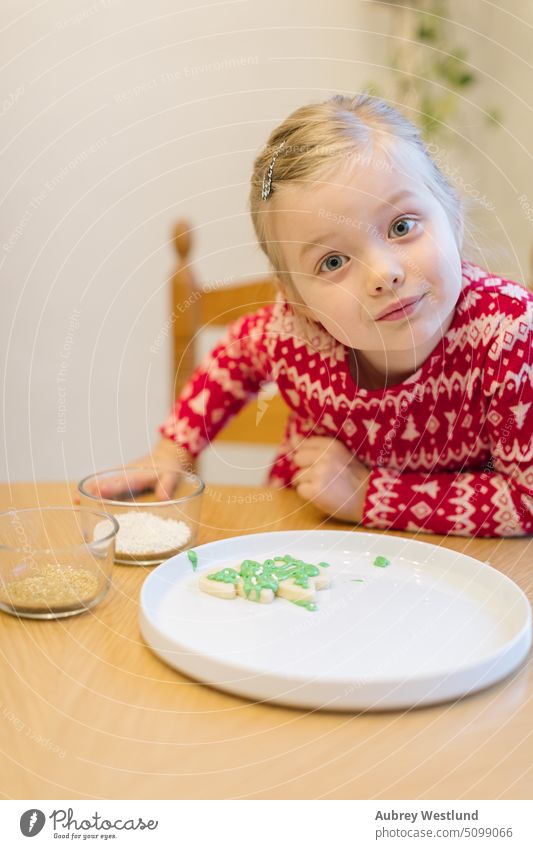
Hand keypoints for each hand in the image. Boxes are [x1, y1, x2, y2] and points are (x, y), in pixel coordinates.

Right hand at [75, 439, 193, 502]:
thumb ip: (167, 485)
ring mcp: (120, 476)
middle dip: (95, 491)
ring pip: (102, 483)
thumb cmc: (168, 469)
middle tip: (80, 499)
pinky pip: (103, 485)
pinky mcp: (118, 480)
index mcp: (138, 475)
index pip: (123, 482)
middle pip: (108, 483)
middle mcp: (125, 475)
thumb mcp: (172, 476)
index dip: (112, 487)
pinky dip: (92, 491)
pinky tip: (80, 500)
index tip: (100, 490)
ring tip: (76, 501)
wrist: (165, 457)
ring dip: (90, 492)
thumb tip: (163, 498)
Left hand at [293, 437, 370, 522]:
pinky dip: (308, 495)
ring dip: (307, 483)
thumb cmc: (354, 478)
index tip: (319, 464)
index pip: (305, 444)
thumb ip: (317, 448)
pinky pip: (300, 490)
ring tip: (325, 487)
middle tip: (321, 477)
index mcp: (332, 445)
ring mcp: (319, 473)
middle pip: (298, 458)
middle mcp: (325, 456)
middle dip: (305, 468)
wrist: (368, 499)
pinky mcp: (315, 490)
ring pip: (297, 476)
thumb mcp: (340, 456)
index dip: (309, 456)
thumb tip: (292, 439)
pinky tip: (322, 495)